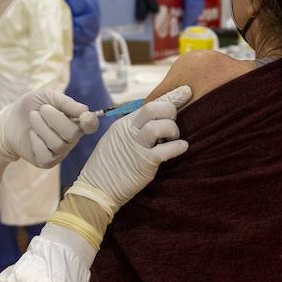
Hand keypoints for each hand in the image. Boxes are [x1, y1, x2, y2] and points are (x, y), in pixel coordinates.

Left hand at [0, 90, 97, 168]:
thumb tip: (85, 110)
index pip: (91, 125)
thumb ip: (66, 103)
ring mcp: (60, 152)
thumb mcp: (47, 97)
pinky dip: (36, 141)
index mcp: (75, 121)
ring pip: (57, 143)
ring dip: (41, 127)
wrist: (10, 120)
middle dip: (55, 119)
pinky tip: (32, 135)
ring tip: (33, 118)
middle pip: (72, 134)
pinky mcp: (47, 161)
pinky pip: (46, 154)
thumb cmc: (31, 106)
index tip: (84, 117)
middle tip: (42, 110)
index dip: (90, 122)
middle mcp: (71, 138)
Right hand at [68, 87, 191, 215]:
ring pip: (160, 125)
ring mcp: (136, 146)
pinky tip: (182, 147)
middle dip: (170, 110)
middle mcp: (128, 131)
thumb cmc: (106, 168)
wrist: (95, 190)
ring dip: (173, 130)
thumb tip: (154, 123)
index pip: (148, 104)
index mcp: (123, 125)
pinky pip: (166, 149)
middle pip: (153, 108)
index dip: (170, 96)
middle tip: (173, 122)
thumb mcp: (115, 141)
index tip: (186, 91)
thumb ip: (132, 130)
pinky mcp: (144, 162)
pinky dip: (178, 146)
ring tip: (174, 138)